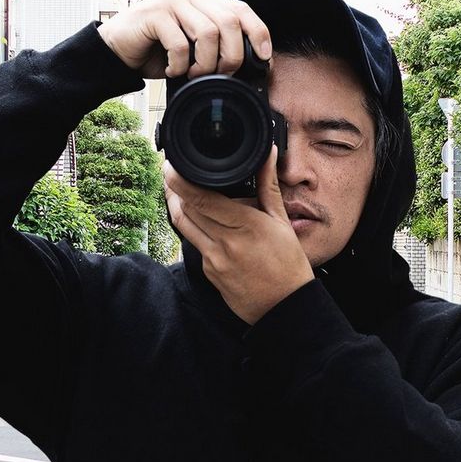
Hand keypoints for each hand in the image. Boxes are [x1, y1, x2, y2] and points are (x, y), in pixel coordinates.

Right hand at [97, 0, 271, 80]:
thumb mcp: (192, 45)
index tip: (264, 57)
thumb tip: (249, 62)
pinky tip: (173, 70)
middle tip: (220, 73)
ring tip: (194, 73)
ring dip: (206, 63)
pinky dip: (180, 64)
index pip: (241, 9)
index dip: (258, 33)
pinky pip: (180, 43)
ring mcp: (171, 1)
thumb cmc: (156, 50)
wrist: (117, 51)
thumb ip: (216, 43)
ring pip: (208, 33)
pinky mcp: (153, 14)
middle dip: (231, 55)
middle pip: (229, 22)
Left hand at [164, 147, 314, 324]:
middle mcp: (225, 243)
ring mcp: (213, 260)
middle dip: (174, 189)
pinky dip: (194, 228)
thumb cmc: (288, 265)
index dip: (180, 181)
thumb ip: (268, 186)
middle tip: (173, 173)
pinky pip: (195, 244)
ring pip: (184, 226)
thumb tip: (268, 154)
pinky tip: (201, 219)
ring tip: (178, 191)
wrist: (284, 307)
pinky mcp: (208, 272)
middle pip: (185, 210)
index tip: (171, 166)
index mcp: (246, 226)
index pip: (201, 199)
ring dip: (177, 206)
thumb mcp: (282, 222)